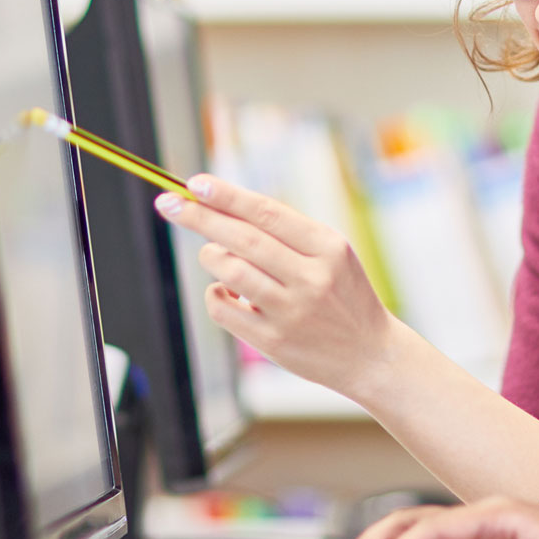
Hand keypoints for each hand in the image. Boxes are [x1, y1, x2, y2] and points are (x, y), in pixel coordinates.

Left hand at [155, 174, 409, 395]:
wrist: (370, 354)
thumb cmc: (342, 295)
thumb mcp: (331, 255)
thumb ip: (286, 233)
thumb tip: (221, 207)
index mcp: (328, 247)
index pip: (267, 213)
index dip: (227, 196)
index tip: (194, 184)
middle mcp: (312, 277)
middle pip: (244, 239)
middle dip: (200, 218)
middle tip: (168, 203)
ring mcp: (292, 311)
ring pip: (230, 272)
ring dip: (210, 257)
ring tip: (212, 254)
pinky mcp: (274, 341)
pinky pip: (224, 310)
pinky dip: (215, 294)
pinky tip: (226, 292)